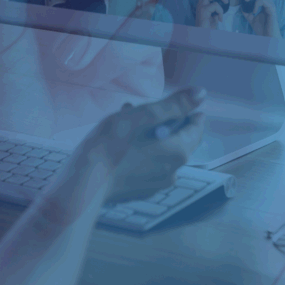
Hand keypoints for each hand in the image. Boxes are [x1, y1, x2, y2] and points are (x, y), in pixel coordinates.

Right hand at [67, 87, 206, 204]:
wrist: (84, 184)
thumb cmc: (112, 145)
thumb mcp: (143, 116)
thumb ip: (174, 105)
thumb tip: (200, 93)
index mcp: (178, 152)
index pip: (196, 128)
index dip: (189, 112)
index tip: (176, 102)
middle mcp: (173, 171)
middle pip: (177, 140)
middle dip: (163, 122)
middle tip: (140, 109)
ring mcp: (156, 184)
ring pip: (161, 152)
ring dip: (149, 136)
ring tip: (125, 123)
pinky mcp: (140, 191)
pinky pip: (148, 166)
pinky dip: (141, 152)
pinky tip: (121, 146)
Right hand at [195, 0, 226, 28]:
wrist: (203, 35)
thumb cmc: (208, 26)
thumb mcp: (213, 14)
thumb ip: (216, 7)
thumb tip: (223, 2)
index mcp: (202, 2)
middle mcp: (200, 2)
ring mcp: (201, 6)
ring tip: (226, 3)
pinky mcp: (203, 11)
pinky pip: (215, 5)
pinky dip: (221, 11)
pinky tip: (220, 18)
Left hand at [242, 0, 278, 37]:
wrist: (268, 38)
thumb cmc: (262, 28)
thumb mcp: (252, 18)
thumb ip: (247, 11)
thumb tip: (241, 5)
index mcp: (264, 2)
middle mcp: (269, 1)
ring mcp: (271, 5)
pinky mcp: (272, 10)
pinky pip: (264, 1)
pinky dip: (256, 4)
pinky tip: (253, 11)